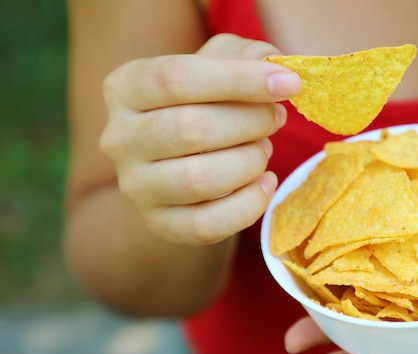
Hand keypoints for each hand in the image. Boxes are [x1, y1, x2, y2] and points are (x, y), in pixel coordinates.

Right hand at [99, 34, 300, 244]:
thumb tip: (277, 67)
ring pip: (200, 179)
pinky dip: (249, 204)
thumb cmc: (203, 106)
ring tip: (262, 150)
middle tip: (275, 119)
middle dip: (251, 123)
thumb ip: (246, 56)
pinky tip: (264, 184)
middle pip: (191, 129)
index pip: (178, 78)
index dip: (241, 79)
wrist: (179, 166)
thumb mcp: (218, 67)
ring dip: (249, 162)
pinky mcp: (160, 224)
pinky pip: (209, 224)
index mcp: (126, 88)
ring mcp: (136, 186)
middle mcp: (120, 138)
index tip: (289, 84)